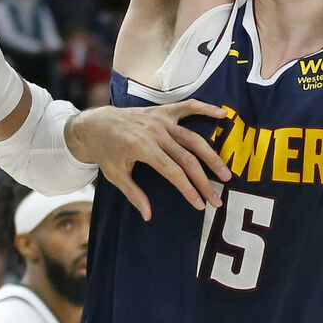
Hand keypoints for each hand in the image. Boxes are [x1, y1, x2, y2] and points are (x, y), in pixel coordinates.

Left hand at [65, 100, 231, 220]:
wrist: (96, 123)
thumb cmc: (105, 151)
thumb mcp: (115, 175)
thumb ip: (133, 194)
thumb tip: (148, 215)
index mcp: (142, 147)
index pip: (172, 172)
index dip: (188, 189)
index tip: (200, 205)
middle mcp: (155, 132)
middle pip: (187, 159)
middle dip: (204, 181)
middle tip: (217, 198)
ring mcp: (161, 120)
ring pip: (193, 138)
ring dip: (212, 156)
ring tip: (226, 173)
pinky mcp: (163, 111)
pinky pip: (188, 107)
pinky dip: (205, 108)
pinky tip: (222, 115)